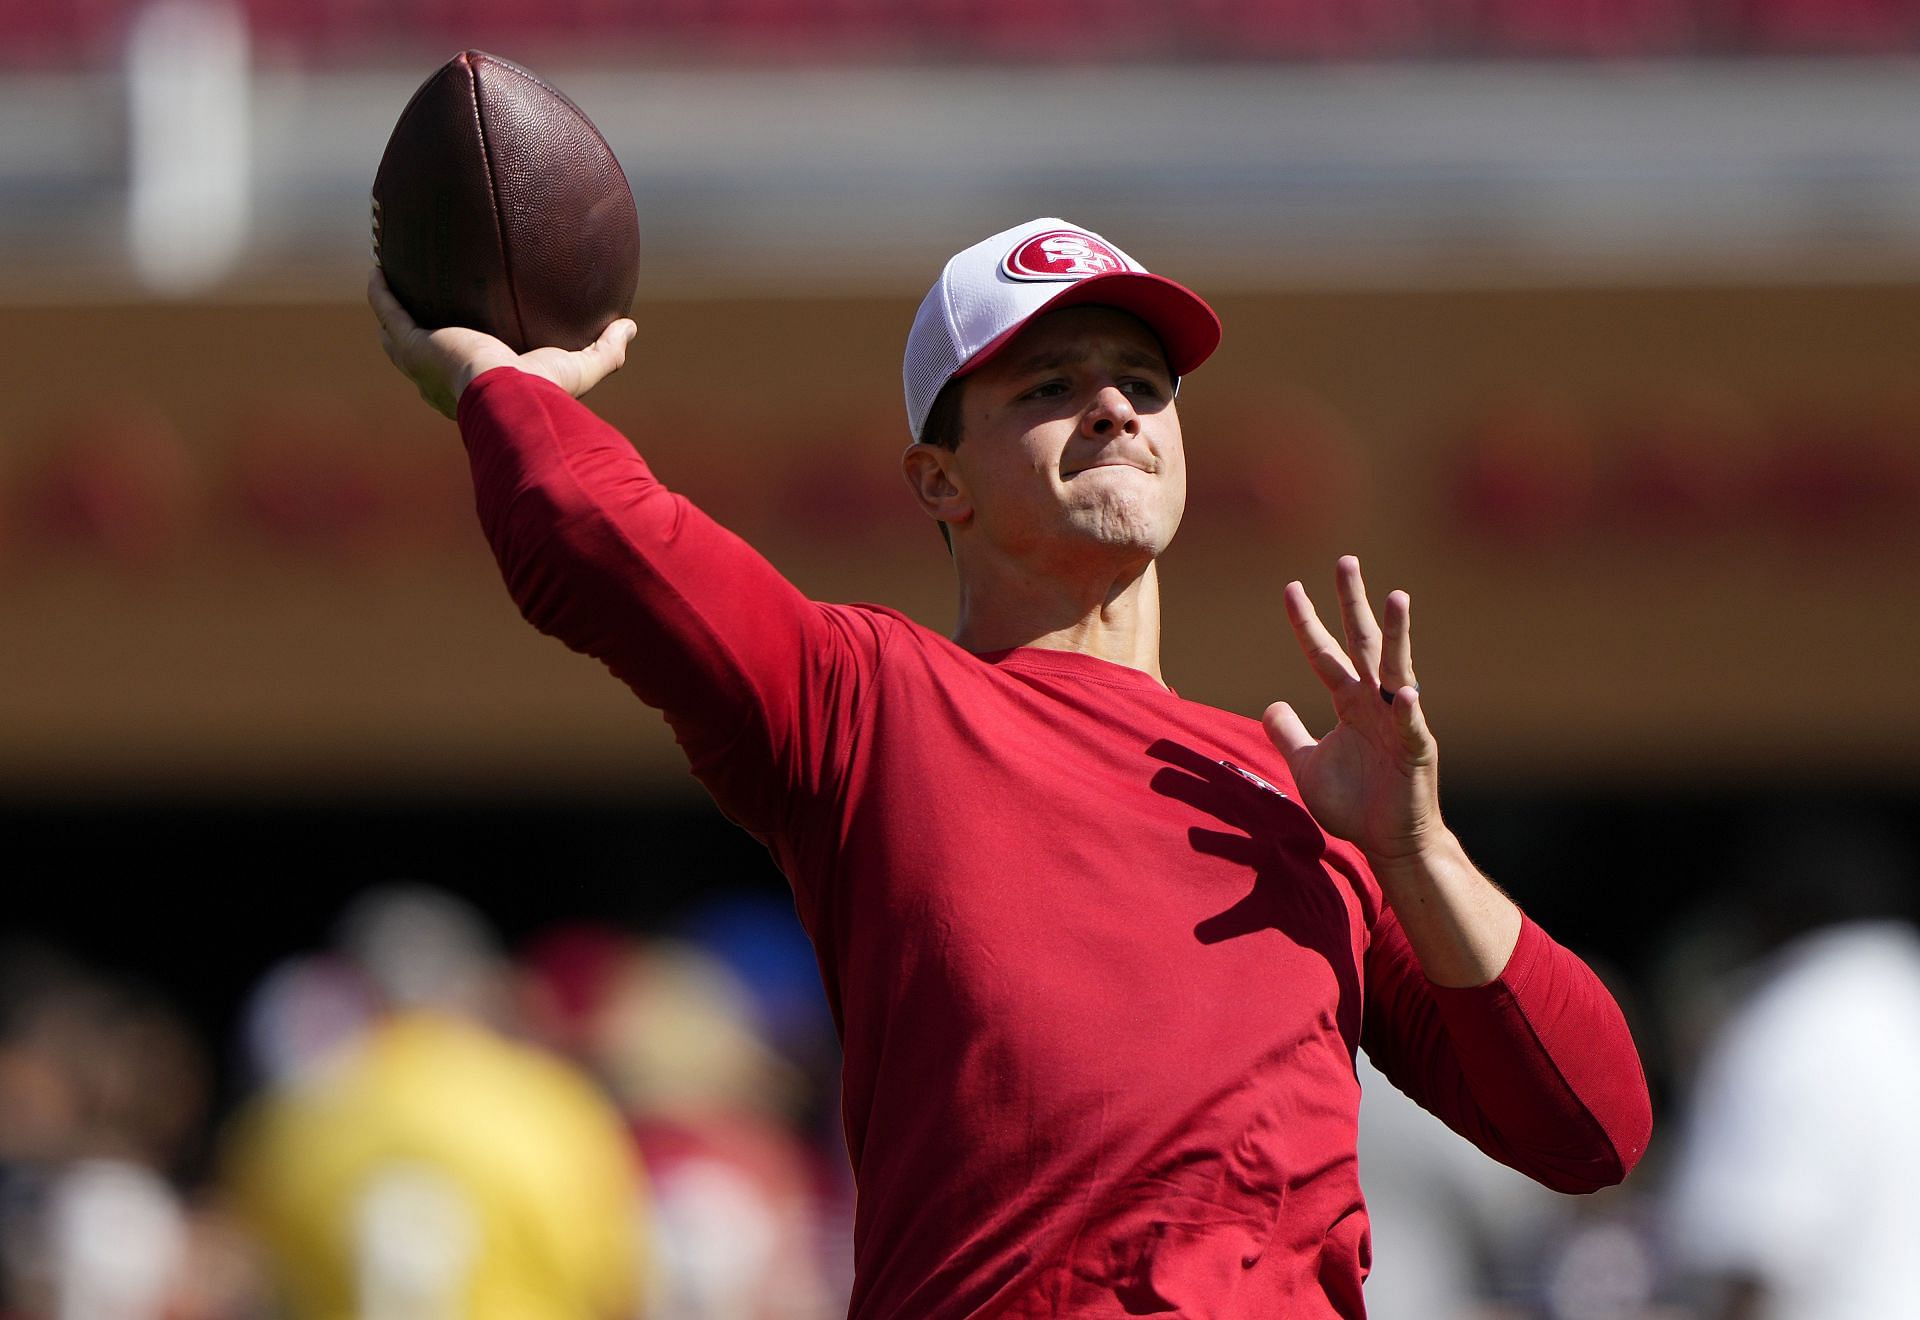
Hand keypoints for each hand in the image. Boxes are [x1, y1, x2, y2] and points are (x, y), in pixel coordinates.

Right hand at [367, 269, 636, 418]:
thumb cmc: (544, 395)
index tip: (466, 339)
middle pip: (422, 358)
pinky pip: (390, 311)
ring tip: (389, 284)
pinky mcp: (413, 344)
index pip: (464, 376)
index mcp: (477, 392)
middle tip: (419, 308)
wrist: (510, 401)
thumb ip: (605, 350)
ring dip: (391, 310)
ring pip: (396, 335)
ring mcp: (424, 363)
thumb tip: (630, 326)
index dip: (461, 359)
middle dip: (417, 335)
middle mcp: (444, 382)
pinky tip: (379, 269)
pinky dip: (382, 292)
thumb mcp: (580, 368)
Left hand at [1263, 555, 1440, 865]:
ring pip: (1395, 668)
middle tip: (1346, 560)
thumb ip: (1288, 734)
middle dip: (1353, 602)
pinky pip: (1410, 723)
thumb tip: (1270, 705)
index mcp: (1348, 702)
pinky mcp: (1416, 748)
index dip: (1306, 623)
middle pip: (1361, 642)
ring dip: (1397, 633)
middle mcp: (1374, 702)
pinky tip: (1404, 690)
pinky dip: (1407, 707)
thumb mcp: (1306, 765)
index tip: (1290, 587)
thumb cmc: (1355, 804)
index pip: (1322, 654)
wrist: (1389, 843)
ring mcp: (1398, 720)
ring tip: (1397, 596)